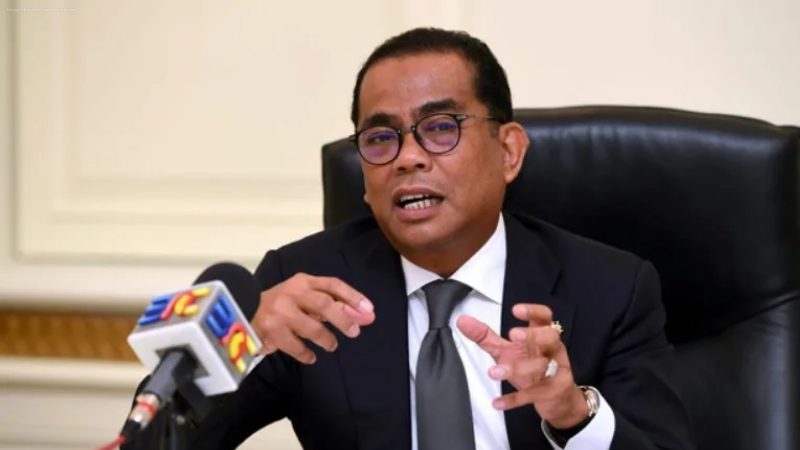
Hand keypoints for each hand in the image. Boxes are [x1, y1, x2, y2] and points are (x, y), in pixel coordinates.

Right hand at [251, 273, 374, 363]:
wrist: (241, 311)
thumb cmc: (281, 305)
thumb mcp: (304, 298)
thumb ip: (330, 305)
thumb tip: (364, 316)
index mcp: (303, 281)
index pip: (333, 285)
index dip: (353, 297)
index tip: (368, 310)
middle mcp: (292, 293)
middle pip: (324, 304)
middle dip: (343, 319)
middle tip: (354, 332)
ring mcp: (281, 312)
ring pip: (312, 328)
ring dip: (326, 339)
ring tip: (331, 345)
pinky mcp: (271, 331)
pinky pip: (296, 346)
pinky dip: (306, 354)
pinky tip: (311, 357)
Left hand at [456, 303, 587, 428]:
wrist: (557, 398)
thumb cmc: (532, 367)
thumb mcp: (507, 350)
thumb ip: (485, 336)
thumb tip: (461, 320)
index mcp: (542, 335)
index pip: (543, 317)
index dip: (533, 311)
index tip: (515, 310)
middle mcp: (552, 350)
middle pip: (550, 337)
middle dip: (534, 335)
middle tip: (513, 336)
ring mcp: (556, 370)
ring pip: (543, 366)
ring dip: (519, 368)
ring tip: (494, 372)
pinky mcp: (554, 391)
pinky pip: (535, 394)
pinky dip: (515, 399)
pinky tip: (497, 402)